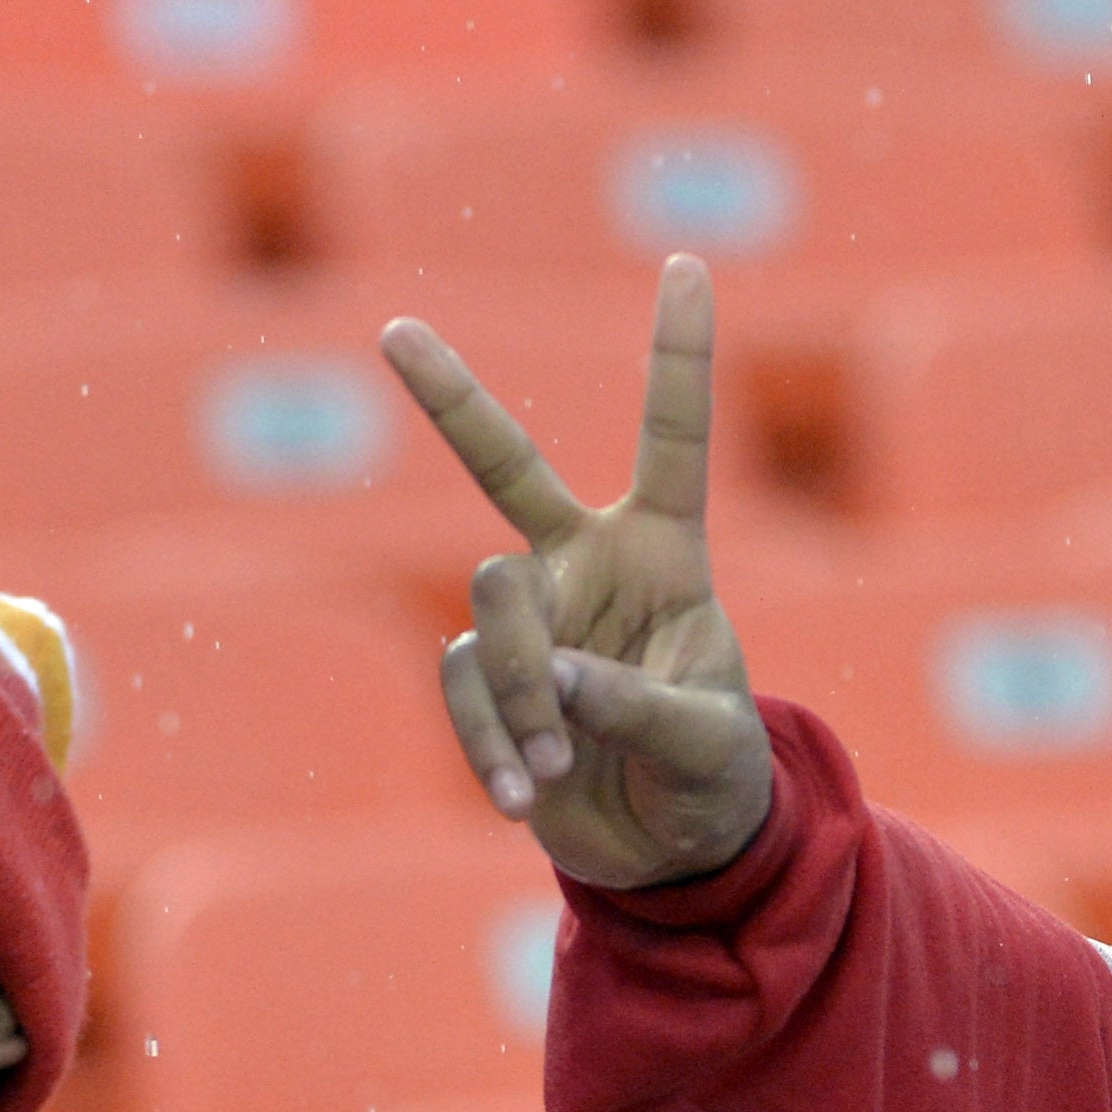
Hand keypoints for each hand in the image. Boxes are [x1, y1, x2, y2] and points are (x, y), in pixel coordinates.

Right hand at [384, 254, 772, 889]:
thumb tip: (559, 682)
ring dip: (520, 695)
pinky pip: (467, 687)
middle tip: (396, 330)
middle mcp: (586, 563)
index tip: (687, 262)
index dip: (678, 353)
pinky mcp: (488, 679)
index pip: (672, 436)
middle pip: (504, 467)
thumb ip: (641, 708)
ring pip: (493, 613)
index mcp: (664, 552)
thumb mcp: (707, 746)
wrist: (671, 849)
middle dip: (450, 398)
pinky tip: (524, 797)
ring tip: (556, 771)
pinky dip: (492, 744)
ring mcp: (530, 618)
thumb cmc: (715, 779)